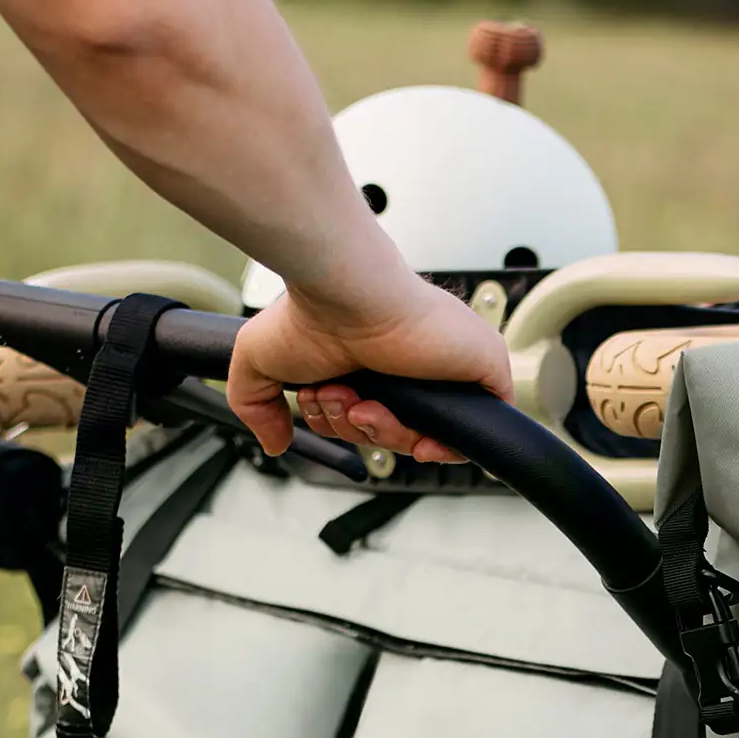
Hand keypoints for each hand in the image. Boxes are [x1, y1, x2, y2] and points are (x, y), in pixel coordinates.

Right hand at [227, 257, 512, 461]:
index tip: (320, 404)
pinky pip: (474, 432)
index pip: (365, 421)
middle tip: (337, 396)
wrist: (345, 290)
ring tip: (360, 401)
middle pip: (390, 434)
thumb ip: (257, 408)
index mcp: (369, 363)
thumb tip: (275, 444)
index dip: (342, 426)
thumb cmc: (308, 313)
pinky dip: (444, 447)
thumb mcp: (258, 364)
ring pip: (423, 437)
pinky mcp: (480, 370)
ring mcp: (444, 369)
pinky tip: (414, 434)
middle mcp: (407, 366)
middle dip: (356, 428)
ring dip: (384, 434)